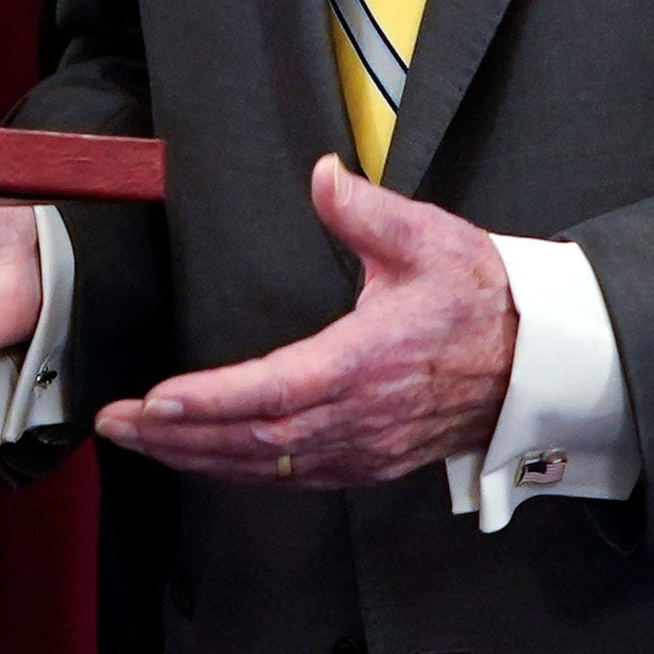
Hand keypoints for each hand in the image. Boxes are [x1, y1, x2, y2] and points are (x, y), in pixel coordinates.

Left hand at [95, 157, 513, 488]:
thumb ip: (368, 209)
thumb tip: (324, 175)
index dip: (212, 401)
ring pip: (267, 467)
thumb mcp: (431, 239)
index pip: (275, 390)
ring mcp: (365, 448)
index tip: (157, 401)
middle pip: (254, 440)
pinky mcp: (368, 462)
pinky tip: (199, 459)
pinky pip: (292, 478)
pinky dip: (238, 472)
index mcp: (369, 361)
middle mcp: (362, 416)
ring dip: (197, 458)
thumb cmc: (481, 296)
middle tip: (116, 423)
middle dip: (177, 436)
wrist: (536, 358)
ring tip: (138, 440)